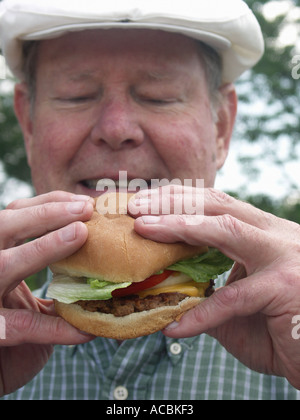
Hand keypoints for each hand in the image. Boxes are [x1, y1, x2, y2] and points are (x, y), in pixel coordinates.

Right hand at [0, 191, 94, 395]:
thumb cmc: (13, 326)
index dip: (46, 205)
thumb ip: (53, 278)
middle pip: (3, 226)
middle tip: (85, 209)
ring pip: (5, 264)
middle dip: (45, 213)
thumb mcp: (30, 296)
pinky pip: (22, 326)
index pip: (14, 216)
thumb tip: (100, 259)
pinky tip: (86, 329)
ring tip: (80, 233)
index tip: (83, 203)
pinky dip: (56, 328)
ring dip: (44, 246)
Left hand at [129, 186, 299, 388]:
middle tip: (135, 206)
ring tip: (143, 228)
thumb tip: (166, 287)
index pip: (216, 204)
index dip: (178, 198)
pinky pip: (232, 298)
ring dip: (179, 226)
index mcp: (263, 232)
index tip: (144, 201)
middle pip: (217, 204)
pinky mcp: (286, 287)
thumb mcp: (239, 301)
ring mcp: (284, 256)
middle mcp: (275, 235)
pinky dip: (200, 314)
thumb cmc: (279, 328)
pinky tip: (173, 327)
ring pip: (225, 229)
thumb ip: (209, 289)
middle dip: (172, 201)